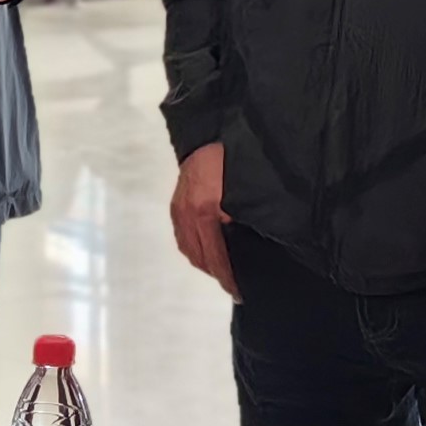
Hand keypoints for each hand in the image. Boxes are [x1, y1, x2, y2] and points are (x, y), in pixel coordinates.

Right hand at [169, 143, 235, 295]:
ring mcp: (179, 210)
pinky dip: (194, 250)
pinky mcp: (176, 206)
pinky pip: (182, 238)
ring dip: (204, 264)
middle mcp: (189, 213)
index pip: (216, 256)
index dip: (227, 277)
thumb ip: (244, 217)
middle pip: (200, 257)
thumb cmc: (233, 160)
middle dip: (216, 274)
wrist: (208, 133)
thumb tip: (249, 242)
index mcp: (207, 210)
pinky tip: (206, 253)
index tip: (238, 292)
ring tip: (221, 272)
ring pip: (189, 250)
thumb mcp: (244, 190)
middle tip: (233, 285)